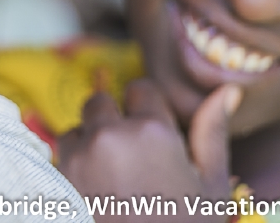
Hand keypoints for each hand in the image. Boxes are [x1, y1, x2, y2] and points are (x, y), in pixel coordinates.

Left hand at [58, 79, 241, 222]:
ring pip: (76, 127)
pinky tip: (94, 191)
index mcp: (153, 131)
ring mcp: (78, 155)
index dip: (147, 109)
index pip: (140, 89)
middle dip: (112, 120)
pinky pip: (59, 154)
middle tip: (130, 156)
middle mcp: (110, 134)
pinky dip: (72, 164)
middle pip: (100, 101)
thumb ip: (211, 133)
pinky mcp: (55, 176)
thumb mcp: (211, 189)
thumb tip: (223, 92)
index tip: (153, 131)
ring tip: (111, 178)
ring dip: (88, 142)